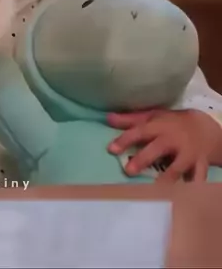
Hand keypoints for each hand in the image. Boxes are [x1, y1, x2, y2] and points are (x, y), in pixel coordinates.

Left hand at [106, 109, 220, 182]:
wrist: (207, 129)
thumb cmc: (173, 123)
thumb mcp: (154, 116)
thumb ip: (131, 119)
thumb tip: (108, 118)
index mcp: (160, 126)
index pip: (140, 131)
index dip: (125, 139)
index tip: (111, 149)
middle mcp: (174, 140)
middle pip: (157, 149)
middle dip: (143, 159)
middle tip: (128, 171)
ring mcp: (188, 154)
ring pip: (178, 168)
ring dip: (166, 180)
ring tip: (153, 191)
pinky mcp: (200, 166)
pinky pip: (197, 179)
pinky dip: (190, 189)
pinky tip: (180, 199)